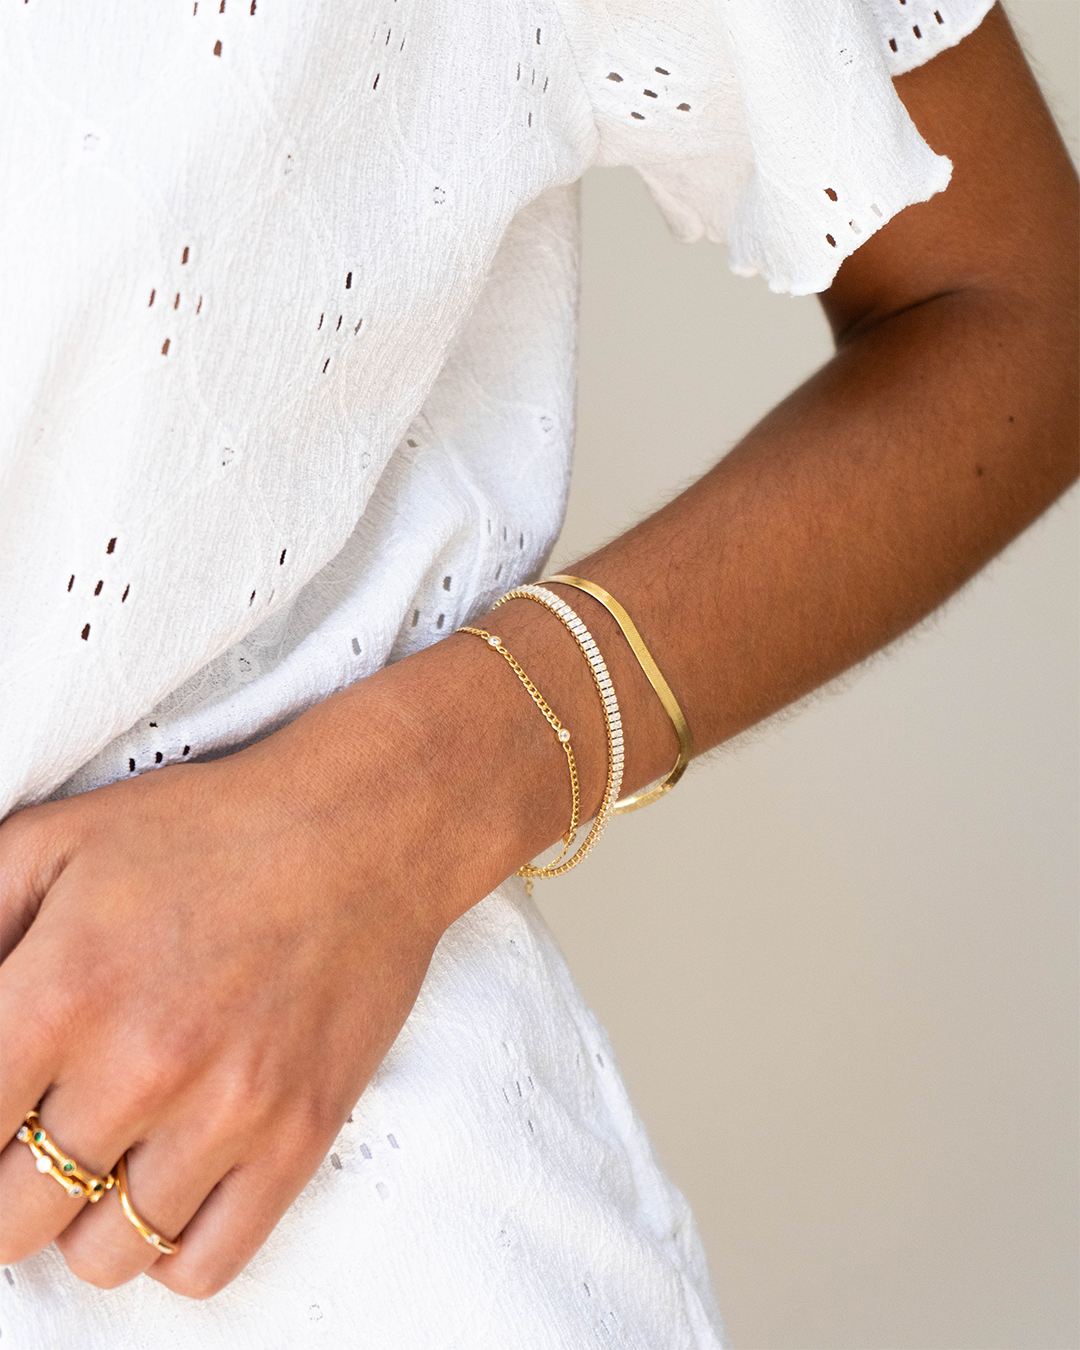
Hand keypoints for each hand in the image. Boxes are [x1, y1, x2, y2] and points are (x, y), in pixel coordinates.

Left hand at [0, 635, 578, 1297]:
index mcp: (62, 989)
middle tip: (39, 1130)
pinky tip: (168, 1180)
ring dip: (85, 1215)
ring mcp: (228, 1111)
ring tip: (110, 1149)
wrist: (364, 829)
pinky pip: (203, 1265)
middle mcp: (141, 1066)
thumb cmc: (210, 828)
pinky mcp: (298, 1138)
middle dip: (8, 1181)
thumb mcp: (56, 840)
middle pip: (12, 1218)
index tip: (1, 1106)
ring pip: (102, 1256)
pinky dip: (168, 1245)